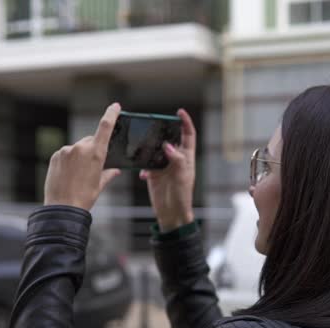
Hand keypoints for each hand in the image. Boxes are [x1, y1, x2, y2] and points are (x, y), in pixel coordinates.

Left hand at [44, 103, 121, 210]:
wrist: (62, 208)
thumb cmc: (84, 197)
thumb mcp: (99, 185)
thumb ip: (108, 174)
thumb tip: (115, 171)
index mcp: (96, 154)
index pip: (105, 127)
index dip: (111, 114)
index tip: (115, 106)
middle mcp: (81, 148)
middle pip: (91, 141)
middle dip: (94, 149)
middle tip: (93, 167)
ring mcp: (66, 151)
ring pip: (78, 148)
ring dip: (80, 156)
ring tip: (78, 176)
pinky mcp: (55, 156)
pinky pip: (66, 154)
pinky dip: (69, 160)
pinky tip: (69, 175)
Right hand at [140, 109, 195, 231]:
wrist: (171, 214)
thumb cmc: (182, 196)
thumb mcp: (182, 177)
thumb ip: (177, 160)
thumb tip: (168, 145)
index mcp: (186, 157)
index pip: (188, 135)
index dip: (185, 122)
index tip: (179, 112)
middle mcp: (175, 158)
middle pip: (169, 138)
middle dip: (162, 130)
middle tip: (153, 124)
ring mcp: (163, 165)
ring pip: (155, 150)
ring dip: (149, 148)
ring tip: (143, 145)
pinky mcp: (153, 173)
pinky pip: (145, 164)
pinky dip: (142, 166)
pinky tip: (143, 174)